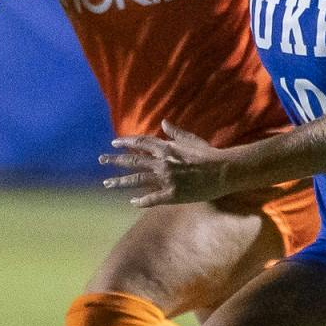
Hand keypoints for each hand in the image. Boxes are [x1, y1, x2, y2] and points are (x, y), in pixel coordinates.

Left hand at [100, 121, 232, 206]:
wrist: (223, 171)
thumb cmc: (210, 155)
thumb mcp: (192, 140)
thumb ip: (176, 132)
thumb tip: (163, 122)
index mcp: (167, 148)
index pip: (141, 143)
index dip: (126, 142)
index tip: (114, 142)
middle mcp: (162, 162)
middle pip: (133, 161)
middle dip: (115, 160)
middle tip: (101, 160)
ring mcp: (166, 179)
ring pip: (137, 180)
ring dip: (120, 182)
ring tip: (107, 183)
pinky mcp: (172, 195)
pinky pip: (152, 199)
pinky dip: (141, 202)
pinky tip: (132, 203)